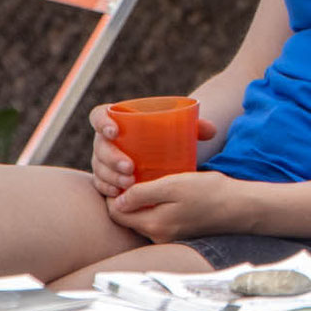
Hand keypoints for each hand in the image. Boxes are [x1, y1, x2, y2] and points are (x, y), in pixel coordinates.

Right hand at [88, 104, 217, 197]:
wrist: (163, 155)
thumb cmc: (169, 137)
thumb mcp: (182, 129)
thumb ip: (196, 127)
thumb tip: (211, 131)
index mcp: (118, 119)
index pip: (99, 115)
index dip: (101, 122)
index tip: (115, 131)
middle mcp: (106, 139)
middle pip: (99, 146)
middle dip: (111, 157)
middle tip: (130, 167)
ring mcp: (103, 158)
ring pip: (98, 167)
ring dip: (110, 176)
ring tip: (129, 183)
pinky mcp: (106, 176)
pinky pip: (99, 183)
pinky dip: (106, 189)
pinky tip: (117, 195)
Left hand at [105, 170, 249, 242]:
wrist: (241, 207)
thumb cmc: (209, 192)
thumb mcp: (174, 185)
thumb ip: (143, 194)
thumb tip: (117, 200)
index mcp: (153, 225)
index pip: (116, 213)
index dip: (113, 193)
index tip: (120, 175)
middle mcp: (157, 236)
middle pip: (127, 218)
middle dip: (124, 199)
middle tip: (131, 175)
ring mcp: (169, 237)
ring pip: (142, 219)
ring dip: (140, 203)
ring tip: (147, 181)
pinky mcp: (179, 234)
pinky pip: (157, 221)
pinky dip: (154, 208)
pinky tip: (165, 193)